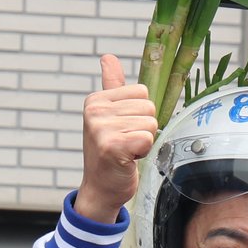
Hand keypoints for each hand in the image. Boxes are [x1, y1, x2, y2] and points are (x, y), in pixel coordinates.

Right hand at [73, 53, 158, 223]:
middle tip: (125, 144)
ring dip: (143, 142)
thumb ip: (112, 86)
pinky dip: (143, 153)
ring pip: (151, 124)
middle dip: (143, 129)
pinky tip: (127, 160)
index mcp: (96, 100)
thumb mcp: (108, 117)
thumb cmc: (109, 154)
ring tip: (126, 152)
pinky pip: (148, 139)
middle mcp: (96, 111)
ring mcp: (102, 128)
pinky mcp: (113, 146)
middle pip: (149, 108)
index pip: (142, 93)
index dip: (139, 115)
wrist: (100, 190)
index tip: (123, 131)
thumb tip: (108, 57)